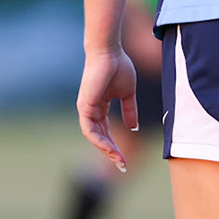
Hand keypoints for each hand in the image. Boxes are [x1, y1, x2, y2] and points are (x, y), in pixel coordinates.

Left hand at [77, 49, 137, 172]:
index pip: (106, 131)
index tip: (125, 158)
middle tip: (122, 165)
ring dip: (106, 150)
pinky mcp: (84, 107)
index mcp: (100, 107)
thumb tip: (134, 127)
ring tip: (118, 160)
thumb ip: (129, 110)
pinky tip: (109, 148)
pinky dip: (98, 140)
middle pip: (100, 137)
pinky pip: (89, 129)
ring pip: (94, 137)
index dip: (115, 145)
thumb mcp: (127, 94)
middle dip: (111, 152)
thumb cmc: (118, 67)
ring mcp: (86, 110)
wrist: (109, 53)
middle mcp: (91, 111)